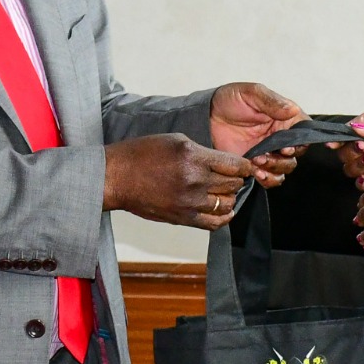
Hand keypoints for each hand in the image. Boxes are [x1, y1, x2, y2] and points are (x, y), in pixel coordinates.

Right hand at [103, 134, 251, 229]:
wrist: (116, 177)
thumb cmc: (141, 155)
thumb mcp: (175, 140)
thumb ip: (203, 152)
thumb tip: (224, 162)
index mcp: (193, 156)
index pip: (234, 164)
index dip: (245, 166)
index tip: (246, 166)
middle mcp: (194, 180)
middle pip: (233, 184)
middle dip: (237, 179)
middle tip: (233, 176)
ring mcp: (189, 202)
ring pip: (227, 203)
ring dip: (229, 197)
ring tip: (224, 191)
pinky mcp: (183, 219)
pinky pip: (214, 223)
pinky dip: (223, 216)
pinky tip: (223, 209)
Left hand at [210, 82, 307, 186]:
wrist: (205, 116)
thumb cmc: (229, 100)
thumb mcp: (250, 93)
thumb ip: (272, 102)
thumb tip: (293, 110)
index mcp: (284, 118)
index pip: (305, 132)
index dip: (305, 142)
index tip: (299, 147)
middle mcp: (280, 137)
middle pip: (296, 155)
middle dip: (283, 159)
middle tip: (265, 155)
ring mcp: (268, 152)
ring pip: (284, 168)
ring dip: (275, 169)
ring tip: (257, 163)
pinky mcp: (255, 164)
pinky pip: (269, 178)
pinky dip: (267, 179)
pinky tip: (255, 172)